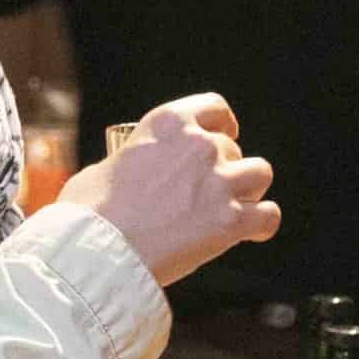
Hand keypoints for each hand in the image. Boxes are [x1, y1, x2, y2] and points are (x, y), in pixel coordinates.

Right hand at [58, 92, 278, 285]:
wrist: (99, 251)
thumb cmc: (89, 213)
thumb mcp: (103, 168)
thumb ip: (130, 162)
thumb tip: (130, 173)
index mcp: (168, 124)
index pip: (213, 107)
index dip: (223, 122)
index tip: (224, 132)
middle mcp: (199, 146)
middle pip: (233, 148)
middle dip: (226, 168)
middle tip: (208, 192)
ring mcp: (218, 183)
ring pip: (260, 173)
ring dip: (249, 189)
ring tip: (233, 206)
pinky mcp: (231, 220)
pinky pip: (268, 216)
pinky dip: (263, 224)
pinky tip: (252, 232)